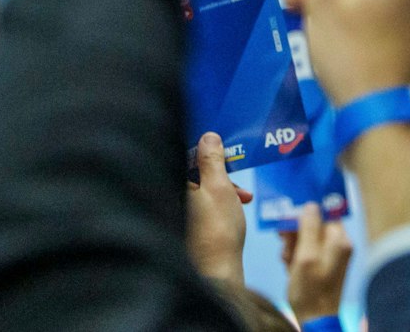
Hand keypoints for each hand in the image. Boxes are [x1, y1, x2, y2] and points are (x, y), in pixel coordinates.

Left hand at [185, 132, 250, 287]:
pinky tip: (231, 212)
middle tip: (238, 181)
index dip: (204, 151)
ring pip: (197, 191)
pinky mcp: (180, 228)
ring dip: (221, 190)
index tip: (222, 150)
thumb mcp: (220, 187)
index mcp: (170, 185)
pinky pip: (197, 207)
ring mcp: (172, 214)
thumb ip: (212, 159)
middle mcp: (166, 198)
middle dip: (219, 174)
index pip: (182, 156)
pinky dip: (214, 205)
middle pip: (191, 175)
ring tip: (243, 199)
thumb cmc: (218, 230)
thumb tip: (208, 137)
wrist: (216, 272)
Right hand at [279, 202, 351, 322]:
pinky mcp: (321, 268)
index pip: (325, 213)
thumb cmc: (311, 290)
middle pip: (315, 226)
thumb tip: (310, 205)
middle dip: (297, 230)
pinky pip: (307, 253)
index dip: (307, 211)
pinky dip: (295, 256)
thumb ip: (309, 229)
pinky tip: (286, 263)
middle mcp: (338, 246)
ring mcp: (330, 258)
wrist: (315, 321)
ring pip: (308, 239)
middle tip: (282, 237)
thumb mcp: (306, 257)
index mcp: (340, 240)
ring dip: (293, 244)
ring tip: (285, 255)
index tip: (290, 212)